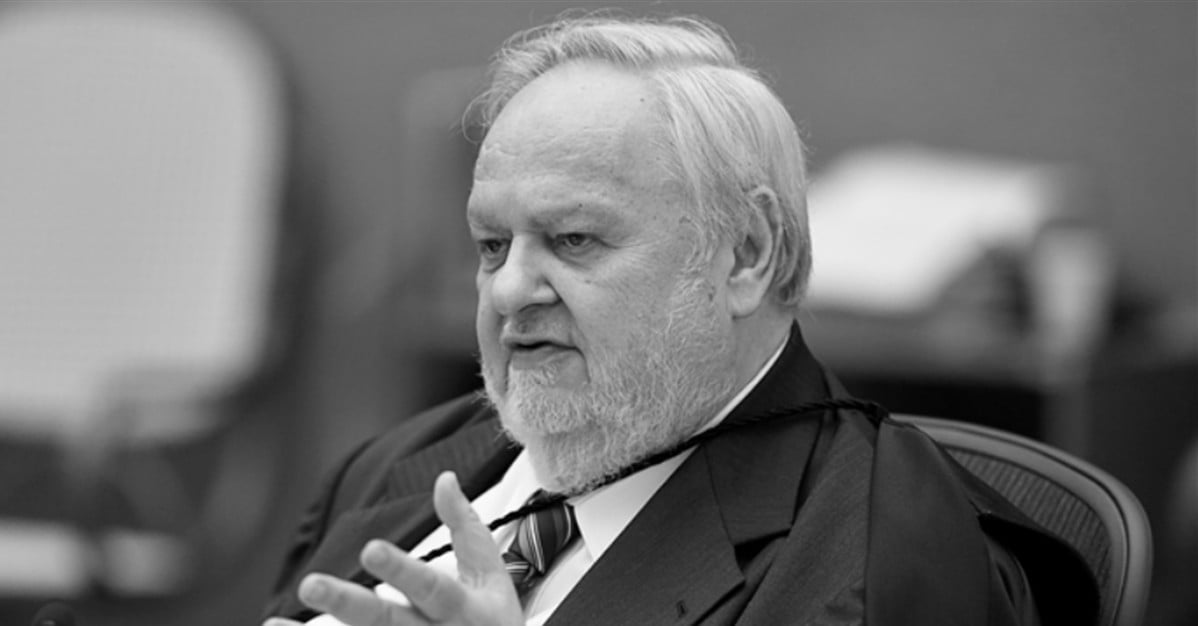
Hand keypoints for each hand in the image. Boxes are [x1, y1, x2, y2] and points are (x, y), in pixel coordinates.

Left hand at [264, 472, 522, 625]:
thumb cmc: (493, 620)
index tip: (370, 550)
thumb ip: (466, 527)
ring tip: (271, 625)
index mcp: (463, 609)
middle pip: (388, 624)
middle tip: (310, 585)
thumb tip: (444, 478)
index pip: (432, 588)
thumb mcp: (491, 574)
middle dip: (349, 605)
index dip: (401, 571)